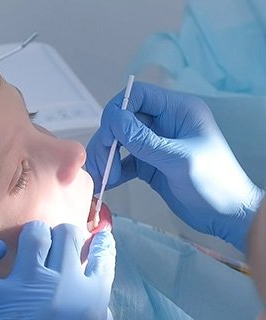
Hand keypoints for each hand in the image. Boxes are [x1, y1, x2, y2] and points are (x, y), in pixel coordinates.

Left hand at [0, 221, 119, 319]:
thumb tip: (95, 299)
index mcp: (92, 299)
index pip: (102, 254)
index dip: (101, 243)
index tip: (95, 240)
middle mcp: (60, 284)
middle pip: (67, 234)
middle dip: (67, 236)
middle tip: (60, 249)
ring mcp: (23, 287)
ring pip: (32, 234)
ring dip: (35, 236)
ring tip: (32, 249)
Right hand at [86, 82, 263, 251]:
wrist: (225, 215)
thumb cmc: (214, 182)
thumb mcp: (178, 160)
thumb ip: (144, 140)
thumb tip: (114, 121)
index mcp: (178, 110)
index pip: (138, 95)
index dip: (118, 111)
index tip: (108, 136)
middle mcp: (164, 122)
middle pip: (123, 119)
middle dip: (107, 140)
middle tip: (102, 164)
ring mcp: (155, 144)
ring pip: (119, 141)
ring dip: (106, 157)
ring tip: (103, 178)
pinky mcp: (149, 164)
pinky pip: (123, 161)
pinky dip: (112, 171)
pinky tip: (106, 183)